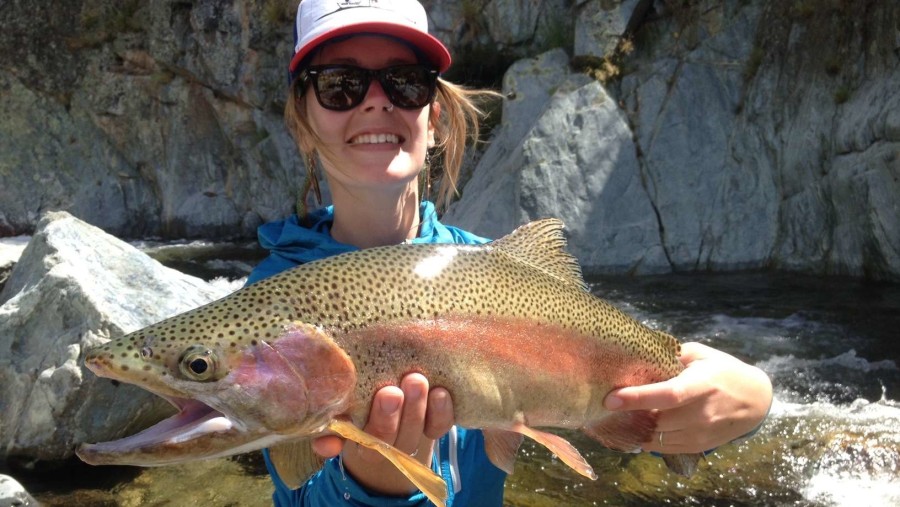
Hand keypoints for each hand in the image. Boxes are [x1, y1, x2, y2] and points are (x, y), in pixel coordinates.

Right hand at [310, 373, 454, 495]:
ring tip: (416, 381)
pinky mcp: (434, 425)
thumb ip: (331, 421)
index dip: (343, 438)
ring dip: (416, 409)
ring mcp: (412, 435)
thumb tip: (325, 443)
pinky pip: (440, 426)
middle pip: (387, 439)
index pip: (356, 444)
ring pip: (414, 432)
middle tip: (390, 393)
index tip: (346, 424)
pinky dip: (442, 411)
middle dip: (388, 418)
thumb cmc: (363, 397)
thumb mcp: (345, 407)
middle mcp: (387, 444)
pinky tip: (440, 392)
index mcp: (358, 441)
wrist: (397, 400)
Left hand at [603, 342, 771, 453]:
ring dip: (636, 428)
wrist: (755, 399)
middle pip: (657, 420)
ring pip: (658, 437)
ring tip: (621, 415)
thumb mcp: (701, 354)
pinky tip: (638, 427)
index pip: (667, 394)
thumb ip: (672, 354)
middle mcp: (702, 412)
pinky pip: (665, 448)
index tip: (611, 398)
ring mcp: (702, 432)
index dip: (638, 398)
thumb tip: (641, 352)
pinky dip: (647, 440)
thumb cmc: (723, 370)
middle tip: (608, 404)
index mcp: (701, 385)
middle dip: (629, 414)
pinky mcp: (700, 446)